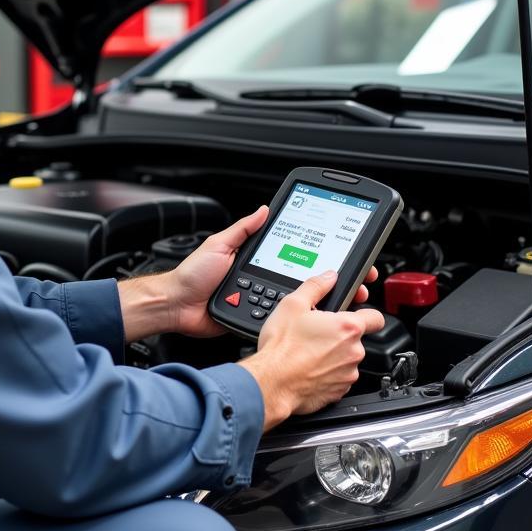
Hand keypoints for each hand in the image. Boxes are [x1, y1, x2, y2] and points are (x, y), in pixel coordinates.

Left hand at [117, 207, 271, 341]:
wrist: (177, 304)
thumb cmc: (192, 274)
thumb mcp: (218, 245)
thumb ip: (242, 229)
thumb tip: (263, 211)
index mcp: (243, 257)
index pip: (271, 251)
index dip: (285, 248)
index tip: (301, 245)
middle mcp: (247, 277)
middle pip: (275, 275)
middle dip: (281, 276)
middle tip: (285, 274)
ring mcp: (246, 297)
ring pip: (272, 297)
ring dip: (271, 297)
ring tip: (265, 292)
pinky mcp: (244, 315)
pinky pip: (261, 315)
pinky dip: (263, 313)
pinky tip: (263, 310)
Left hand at [166, 207, 374, 337]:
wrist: (177, 306)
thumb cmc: (192, 275)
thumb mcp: (219, 244)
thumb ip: (243, 229)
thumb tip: (264, 209)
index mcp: (256, 260)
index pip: (292, 252)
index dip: (314, 253)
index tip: (340, 252)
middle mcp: (262, 279)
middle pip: (302, 280)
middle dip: (329, 281)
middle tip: (354, 279)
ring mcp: (260, 300)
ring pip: (296, 303)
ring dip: (318, 303)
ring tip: (344, 299)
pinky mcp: (255, 320)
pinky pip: (279, 320)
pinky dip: (296, 321)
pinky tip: (316, 319)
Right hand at [240, 269, 385, 430]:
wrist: (272, 382)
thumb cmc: (282, 347)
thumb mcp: (293, 305)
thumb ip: (316, 287)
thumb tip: (328, 277)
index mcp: (347, 327)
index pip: (376, 317)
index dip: (366, 314)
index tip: (356, 315)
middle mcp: (354, 352)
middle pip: (356, 339)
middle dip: (340, 336)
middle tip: (317, 333)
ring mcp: (348, 374)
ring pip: (347, 359)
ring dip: (334, 355)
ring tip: (309, 351)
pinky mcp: (339, 392)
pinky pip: (339, 378)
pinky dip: (328, 373)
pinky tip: (309, 367)